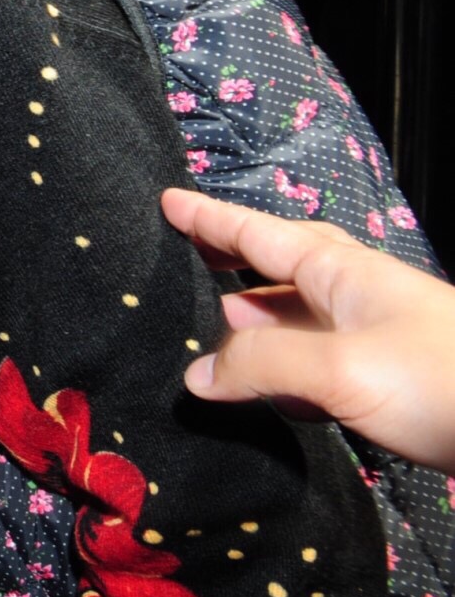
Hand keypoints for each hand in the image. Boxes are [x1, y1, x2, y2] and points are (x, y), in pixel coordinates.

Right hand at [170, 188, 454, 470]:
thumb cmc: (444, 382)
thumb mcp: (341, 368)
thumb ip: (262, 366)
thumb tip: (198, 374)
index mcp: (344, 274)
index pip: (260, 235)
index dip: (212, 218)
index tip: (169, 200)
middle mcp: (357, 299)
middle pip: (280, 270)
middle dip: (231, 264)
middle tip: (182, 264)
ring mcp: (374, 342)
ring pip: (296, 323)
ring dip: (252, 328)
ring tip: (206, 338)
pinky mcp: (387, 386)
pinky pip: (316, 367)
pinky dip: (281, 375)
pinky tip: (266, 396)